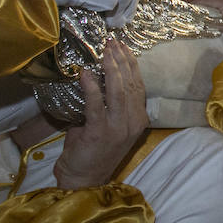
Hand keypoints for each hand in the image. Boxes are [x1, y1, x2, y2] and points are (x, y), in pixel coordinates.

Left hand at [54, 40, 148, 189]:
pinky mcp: (99, 133)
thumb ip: (109, 107)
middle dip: (122, 60)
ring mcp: (117, 128)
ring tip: (104, 51)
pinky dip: (92, 88)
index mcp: (138, 119)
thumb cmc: (93, 153)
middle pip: (131, 84)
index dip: (131, 65)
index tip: (123, 47)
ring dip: (111, 68)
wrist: (84, 180)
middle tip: (112, 41)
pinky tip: (86, 74)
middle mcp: (132, 122)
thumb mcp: (110, 127)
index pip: (139, 86)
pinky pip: (96, 105)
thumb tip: (97, 81)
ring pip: (118, 92)